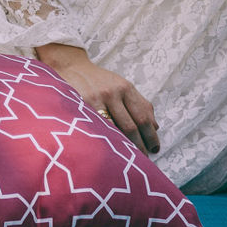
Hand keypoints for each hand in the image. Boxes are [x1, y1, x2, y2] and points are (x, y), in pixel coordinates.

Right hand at [36, 43, 159, 153]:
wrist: (71, 67)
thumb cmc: (99, 80)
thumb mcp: (121, 85)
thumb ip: (139, 103)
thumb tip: (155, 126)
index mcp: (125, 88)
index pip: (143, 116)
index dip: (151, 135)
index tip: (155, 147)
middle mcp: (113, 93)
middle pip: (131, 125)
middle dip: (140, 145)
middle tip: (143, 158)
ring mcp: (96, 99)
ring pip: (114, 129)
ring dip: (124, 146)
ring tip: (128, 158)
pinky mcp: (81, 106)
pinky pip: (97, 127)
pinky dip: (105, 140)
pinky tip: (108, 150)